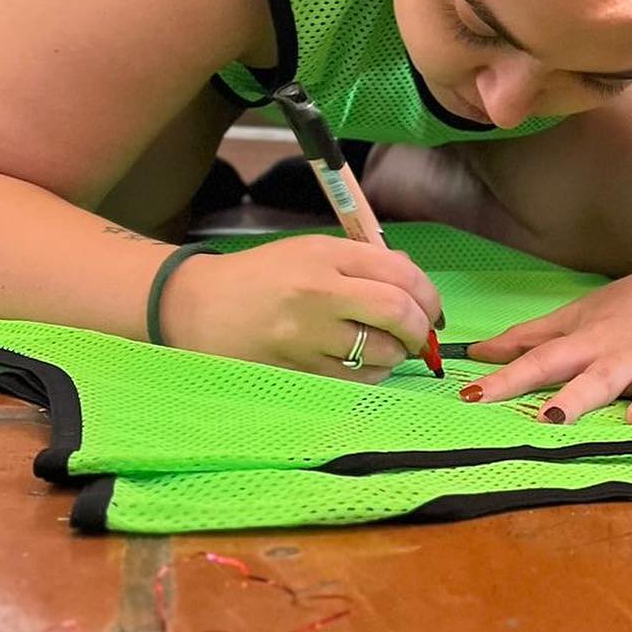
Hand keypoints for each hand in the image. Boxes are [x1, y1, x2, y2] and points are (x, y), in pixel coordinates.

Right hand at [161, 234, 441, 380]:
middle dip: (421, 330)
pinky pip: (355, 380)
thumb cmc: (261, 277)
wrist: (197, 306)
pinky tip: (362, 365)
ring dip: (397, 356)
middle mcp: (318, 293)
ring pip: (381, 353)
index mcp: (325, 255)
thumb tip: (416, 284)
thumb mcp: (310, 252)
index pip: (400, 273)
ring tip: (387, 350)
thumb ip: (363, 263)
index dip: (430, 296)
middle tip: (422, 337)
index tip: (434, 310)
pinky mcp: (296, 370)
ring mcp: (306, 336)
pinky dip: (371, 375)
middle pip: (398, 313)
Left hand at [463, 244, 631, 424]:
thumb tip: (478, 354)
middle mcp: (626, 354)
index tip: (473, 396)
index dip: (508, 379)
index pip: (542, 360)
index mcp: (590, 342)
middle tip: (550, 417)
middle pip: (597, 378)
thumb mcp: (579, 316)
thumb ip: (529, 339)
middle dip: (575, 397)